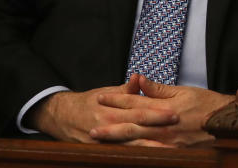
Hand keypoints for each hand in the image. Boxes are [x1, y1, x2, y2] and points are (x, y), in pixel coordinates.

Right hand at [29, 75, 177, 143]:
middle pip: (136, 129)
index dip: (157, 113)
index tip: (174, 113)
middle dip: (157, 131)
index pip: (139, 111)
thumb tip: (138, 78)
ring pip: (129, 147)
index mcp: (112, 110)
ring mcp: (103, 142)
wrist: (61, 117)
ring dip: (148, 148)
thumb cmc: (89, 102)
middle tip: (176, 131)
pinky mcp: (99, 151)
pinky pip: (120, 155)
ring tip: (167, 150)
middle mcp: (108, 126)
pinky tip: (148, 159)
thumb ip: (125, 89)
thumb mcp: (106, 92)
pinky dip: (134, 157)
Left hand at [89, 74, 232, 146]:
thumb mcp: (184, 91)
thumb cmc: (208, 104)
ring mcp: (168, 141)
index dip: (117, 98)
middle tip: (91, 127)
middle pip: (131, 124)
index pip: (136, 101)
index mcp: (165, 106)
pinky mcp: (173, 152)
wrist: (228, 122)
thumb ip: (158, 89)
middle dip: (110, 125)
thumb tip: (138, 80)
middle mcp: (164, 124)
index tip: (100, 97)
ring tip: (100, 140)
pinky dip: (136, 152)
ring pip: (137, 141)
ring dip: (117, 140)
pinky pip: (150, 153)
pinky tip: (125, 153)